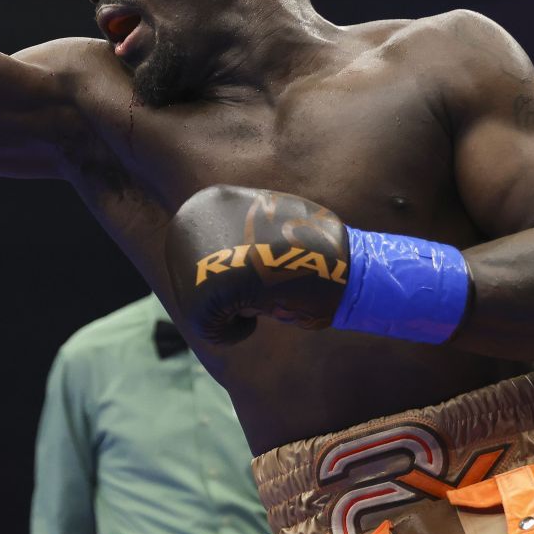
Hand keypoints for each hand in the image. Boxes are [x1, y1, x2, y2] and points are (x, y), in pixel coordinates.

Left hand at [164, 185, 351, 344]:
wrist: (344, 266)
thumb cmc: (309, 250)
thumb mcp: (260, 222)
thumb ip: (230, 229)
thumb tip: (202, 249)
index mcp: (205, 201)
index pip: (193, 257)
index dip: (225, 275)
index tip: (257, 271)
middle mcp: (193, 217)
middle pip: (189, 280)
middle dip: (223, 293)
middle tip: (261, 285)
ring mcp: (196, 250)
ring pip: (197, 304)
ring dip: (230, 310)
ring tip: (263, 293)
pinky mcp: (207, 287)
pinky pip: (207, 328)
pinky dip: (234, 332)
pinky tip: (261, 313)